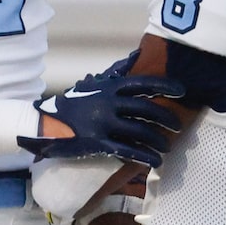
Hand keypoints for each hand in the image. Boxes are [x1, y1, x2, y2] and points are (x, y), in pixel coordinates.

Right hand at [20, 63, 185, 169]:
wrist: (43, 122)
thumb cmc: (70, 105)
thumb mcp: (91, 87)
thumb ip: (113, 81)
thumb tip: (133, 62)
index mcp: (109, 88)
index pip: (143, 83)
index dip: (165, 86)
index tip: (182, 91)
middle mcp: (108, 103)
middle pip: (147, 109)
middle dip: (166, 118)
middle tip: (178, 125)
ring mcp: (103, 123)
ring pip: (141, 131)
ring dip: (158, 140)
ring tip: (167, 147)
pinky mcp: (98, 143)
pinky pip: (128, 150)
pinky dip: (145, 156)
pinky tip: (155, 162)